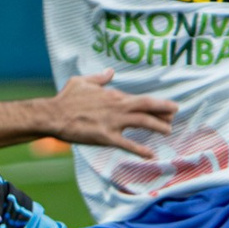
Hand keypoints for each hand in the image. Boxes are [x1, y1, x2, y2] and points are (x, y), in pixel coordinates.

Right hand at [36, 71, 176, 155]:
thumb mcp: (82, 81)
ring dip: (158, 126)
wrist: (53, 115)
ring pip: (143, 123)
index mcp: (113, 95)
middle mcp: (117, 107)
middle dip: (164, 110)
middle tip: (175, 114)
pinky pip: (127, 144)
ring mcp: (113, 122)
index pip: (140, 99)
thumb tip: (111, 72)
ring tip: (168, 131)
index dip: (157, 103)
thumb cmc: (66, 98)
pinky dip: (140, 150)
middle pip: (147, 107)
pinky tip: (151, 155)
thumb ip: (100, 78)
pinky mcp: (106, 137)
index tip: (168, 107)